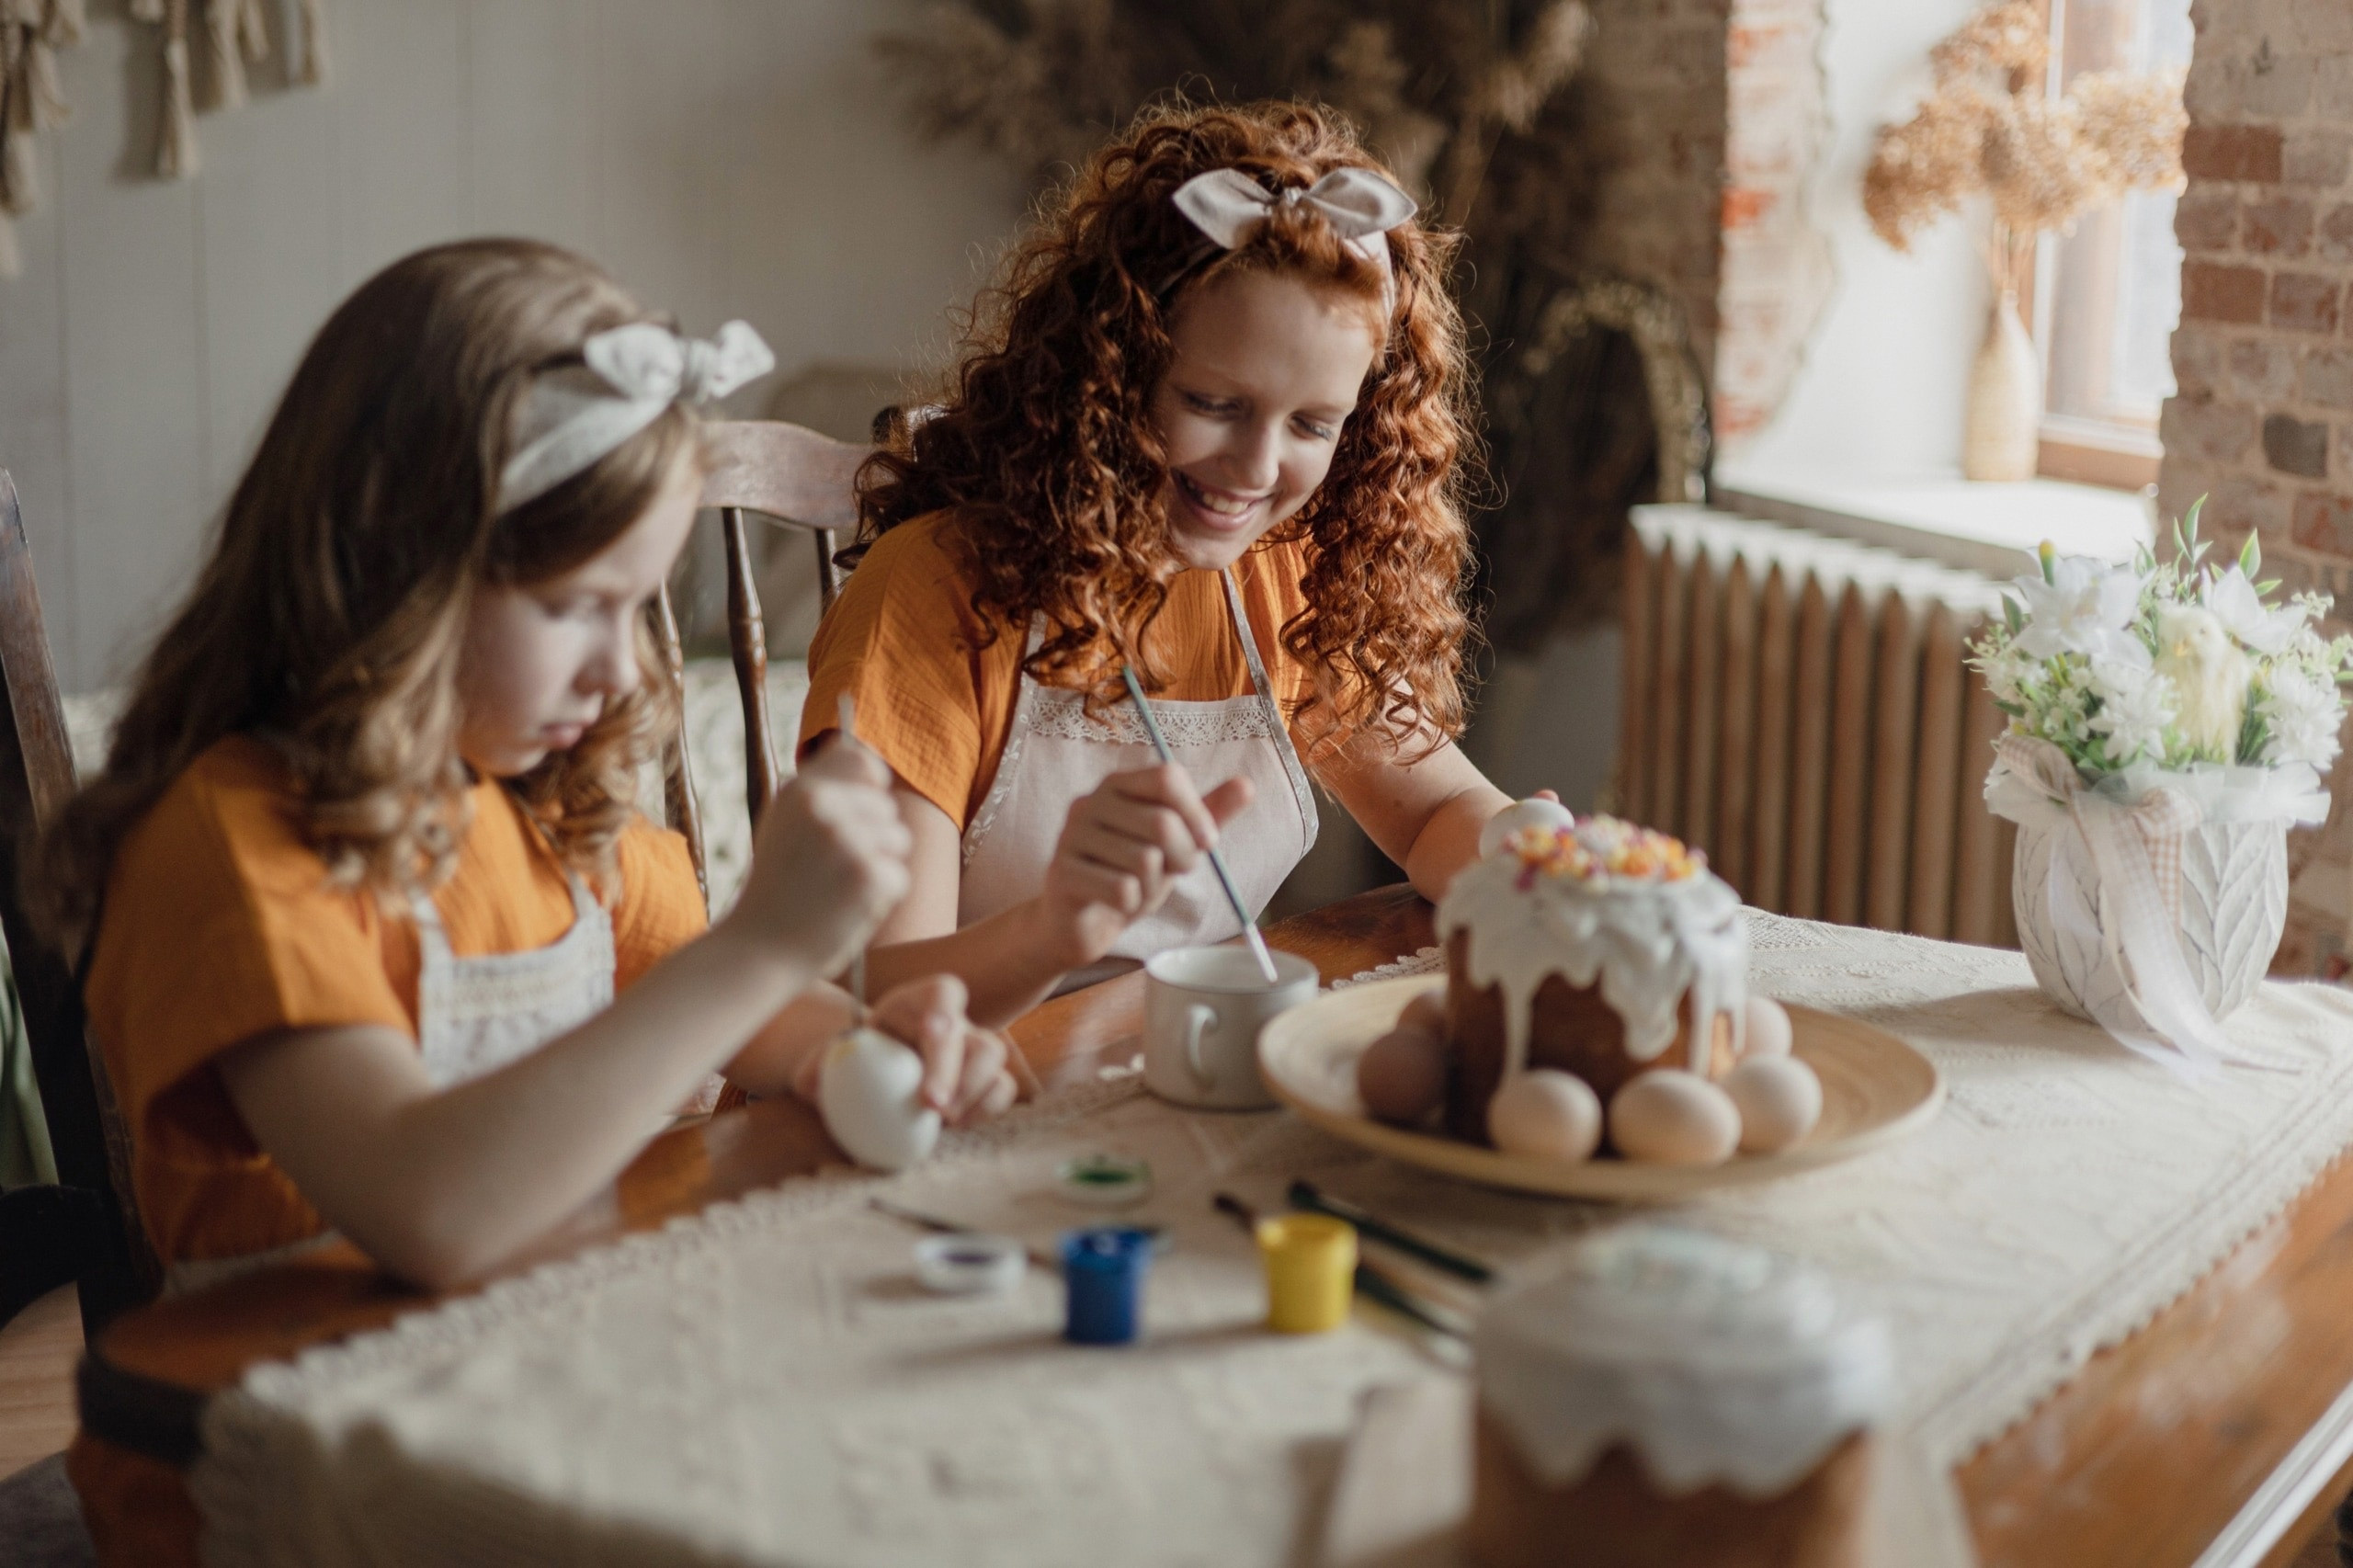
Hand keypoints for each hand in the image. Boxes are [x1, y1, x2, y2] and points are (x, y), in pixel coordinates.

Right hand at [722, 737, 911, 979]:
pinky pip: (899, 877)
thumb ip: (824, 792)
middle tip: (832, 871)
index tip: (859, 810)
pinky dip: (881, 899)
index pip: (859, 759)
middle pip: (887, 807)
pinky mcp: (870, 875)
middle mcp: (823, 807)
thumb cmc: (776, 889)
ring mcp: (848, 840)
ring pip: (899, 841)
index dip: (870, 783)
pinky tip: (846, 910)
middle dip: (873, 838)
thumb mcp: (785, 825)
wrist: (758, 949)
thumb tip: (874, 767)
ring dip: (879, 867)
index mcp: (799, 790)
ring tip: (837, 889)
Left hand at [794, 974, 1019, 1125]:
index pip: (943, 992)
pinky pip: (1001, 1089)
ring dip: (975, 1091)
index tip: (933, 1036)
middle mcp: (952, 1023)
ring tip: (944, 1119)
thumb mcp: (828, 1058)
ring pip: (994, 1058)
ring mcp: (971, 1051)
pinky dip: (985, 1108)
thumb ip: (818, 1064)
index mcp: (916, 1004)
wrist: (866, 1077)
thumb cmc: (849, 1062)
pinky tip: (956, 1125)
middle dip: (956, 1069)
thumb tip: (811, 1081)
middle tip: (933, 1105)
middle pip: (974, 1034)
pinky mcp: (981, 1080)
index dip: (944, 1011)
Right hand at [1038, 763, 1253, 967]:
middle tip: (1170, 872)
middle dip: (1182, 858)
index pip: (1168, 777)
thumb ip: (1209, 815)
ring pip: (1144, 861)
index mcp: (1119, 784)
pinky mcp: (1062, 872)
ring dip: (1154, 886)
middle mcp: (1090, 801)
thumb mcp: (1176, 844)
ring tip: (1137, 888)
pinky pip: (1121, 889)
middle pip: (1162, 823)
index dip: (1197, 813)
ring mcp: (1071, 835)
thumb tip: (1247, 785)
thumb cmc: (1129, 874)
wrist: (1081, 921)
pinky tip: (1116, 903)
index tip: (1206, 842)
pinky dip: (1131, 904)